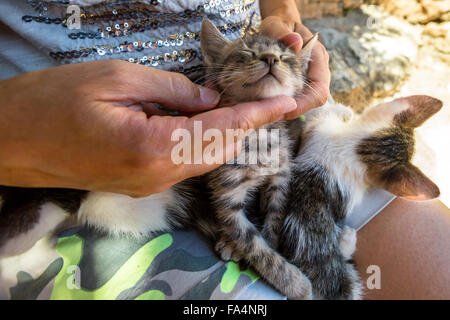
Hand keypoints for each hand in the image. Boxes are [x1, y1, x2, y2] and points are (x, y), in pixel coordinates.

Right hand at [0, 60, 295, 196]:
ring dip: (223, 135)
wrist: (12, 139)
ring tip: (236, 107)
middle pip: (218, 151)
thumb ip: (170, 89)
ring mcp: (148, 185)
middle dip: (244, 125)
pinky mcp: (139, 185)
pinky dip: (200, 143)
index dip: (256, 115)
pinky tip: (200, 122)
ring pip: (203, 160)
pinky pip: (184, 164)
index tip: (289, 104)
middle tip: (264, 99)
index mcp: (152, 147)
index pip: (220, 129)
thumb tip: (209, 98)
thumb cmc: (54, 101)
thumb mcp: (116, 78)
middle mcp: (157, 175)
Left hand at [259, 15, 330, 118]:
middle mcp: (318, 70)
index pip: (319, 89)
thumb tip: (296, 43)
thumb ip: (283, 33)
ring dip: (289, 109)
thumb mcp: (276, 25)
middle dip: (295, 109)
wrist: (280, 26)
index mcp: (318, 56)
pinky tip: (269, 106)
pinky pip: (298, 99)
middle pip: (314, 100)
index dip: (304, 103)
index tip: (284, 108)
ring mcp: (311, 78)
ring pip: (306, 102)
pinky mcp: (302, 83)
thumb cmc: (278, 25)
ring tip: (269, 112)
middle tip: (272, 115)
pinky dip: (285, 104)